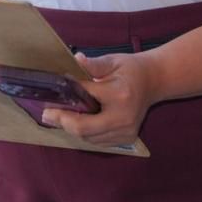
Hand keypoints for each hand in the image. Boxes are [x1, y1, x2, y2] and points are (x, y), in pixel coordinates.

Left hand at [40, 51, 155, 146]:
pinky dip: (85, 133)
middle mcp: (123, 118)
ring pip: (89, 138)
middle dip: (63, 121)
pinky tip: (76, 122)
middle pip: (84, 129)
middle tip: (47, 113)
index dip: (66, 97)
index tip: (50, 96)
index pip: (86, 98)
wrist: (154, 81)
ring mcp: (126, 131)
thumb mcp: (113, 61)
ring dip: (72, 128)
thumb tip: (75, 60)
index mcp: (119, 95)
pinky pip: (98, 141)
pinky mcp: (126, 138)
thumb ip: (93, 64)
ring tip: (58, 116)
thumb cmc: (131, 69)